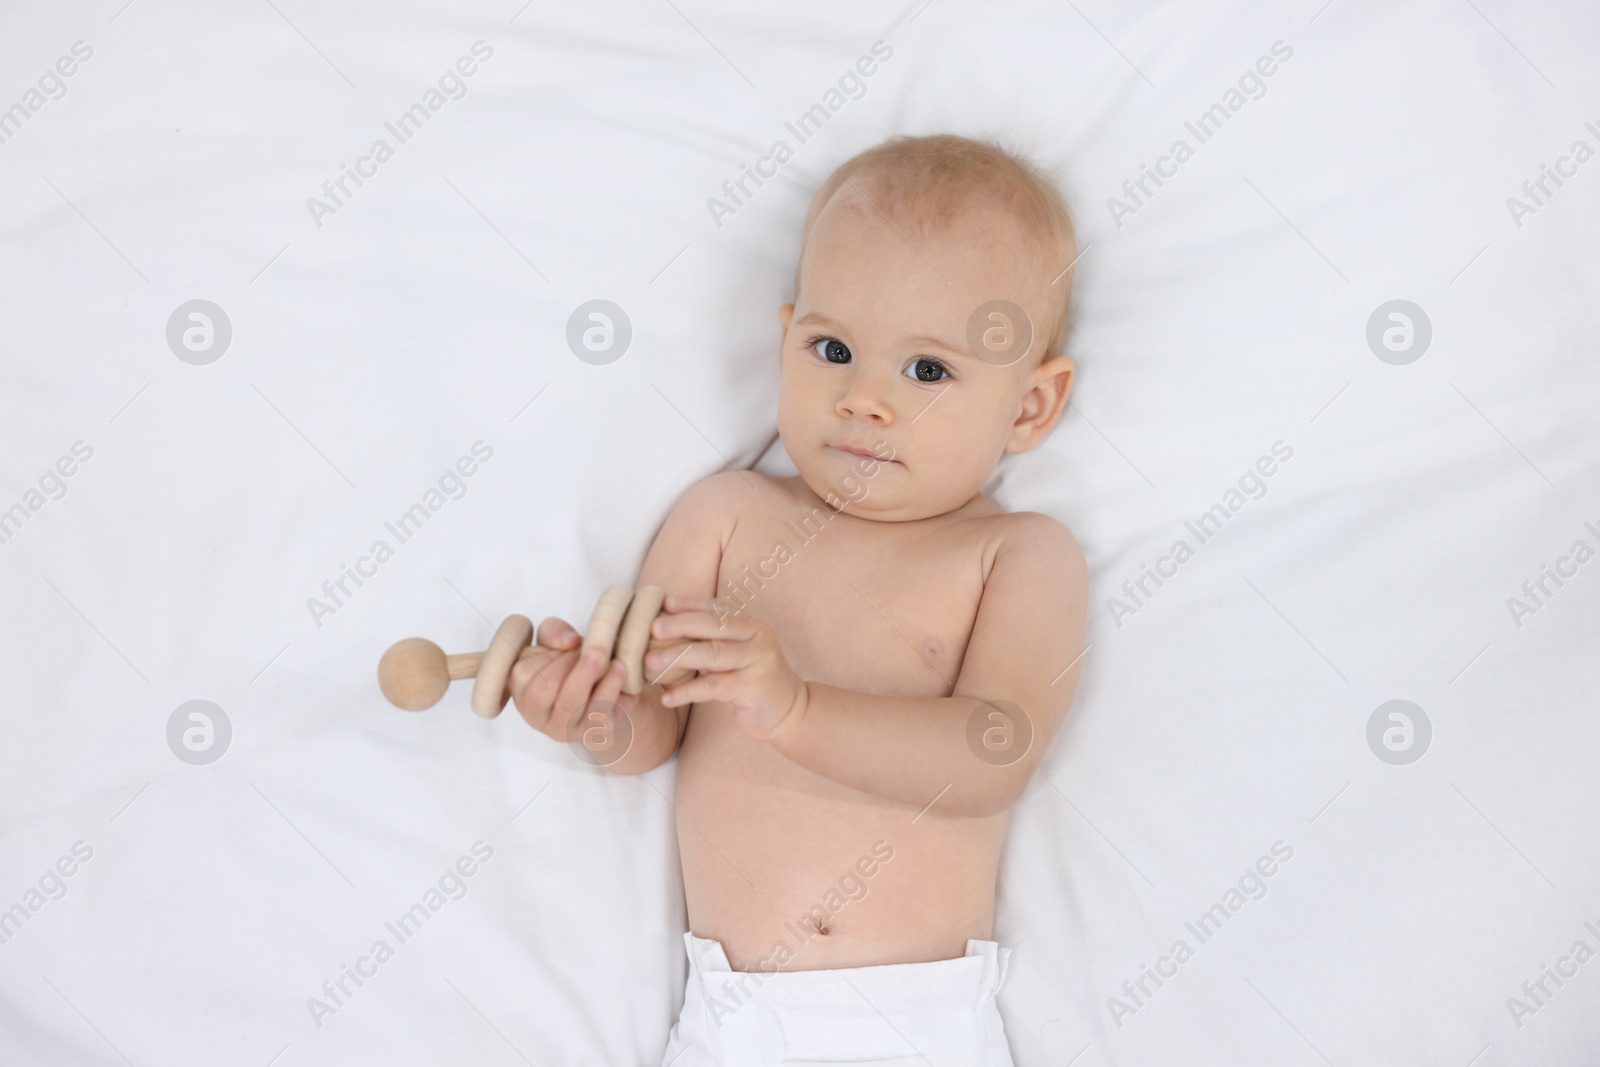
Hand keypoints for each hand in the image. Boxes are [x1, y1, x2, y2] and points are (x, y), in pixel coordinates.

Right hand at [509, 616, 632, 748]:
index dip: (545, 656)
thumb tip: (569, 641)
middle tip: (586, 650)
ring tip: (602, 654)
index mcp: (522, 692)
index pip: (521, 675)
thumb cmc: (574, 666)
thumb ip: (553, 633)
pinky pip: (599, 711)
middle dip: (565, 664)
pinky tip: (618, 667)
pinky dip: (610, 685)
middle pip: (541, 692)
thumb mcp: (557, 643)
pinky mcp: (593, 732)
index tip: (566, 648)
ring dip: (585, 673)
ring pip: (569, 703)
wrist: (609, 691)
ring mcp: (565, 728)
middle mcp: (538, 716)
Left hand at [648, 595, 807, 743]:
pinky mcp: (753, 688)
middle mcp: (757, 638)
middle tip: (652, 628)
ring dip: (678, 657)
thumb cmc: (753, 680)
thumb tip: (668, 631)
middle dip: (681, 625)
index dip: (691, 604)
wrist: (789, 711)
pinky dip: (687, 691)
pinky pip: (713, 687)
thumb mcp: (737, 655)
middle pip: (714, 626)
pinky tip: (667, 698)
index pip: (718, 609)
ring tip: (650, 662)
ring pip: (712, 654)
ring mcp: (757, 662)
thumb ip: (712, 642)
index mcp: (751, 626)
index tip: (665, 603)